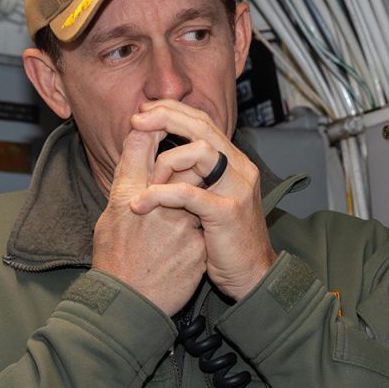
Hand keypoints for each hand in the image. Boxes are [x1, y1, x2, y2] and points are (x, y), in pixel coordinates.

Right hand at [92, 127, 206, 314]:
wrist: (130, 308)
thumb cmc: (114, 265)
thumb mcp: (108, 221)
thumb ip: (125, 188)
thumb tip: (134, 159)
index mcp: (125, 196)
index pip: (141, 146)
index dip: (155, 126)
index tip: (159, 118)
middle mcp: (153, 206)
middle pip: (177, 164)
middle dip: (185, 158)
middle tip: (192, 152)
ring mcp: (178, 226)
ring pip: (196, 194)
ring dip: (195, 198)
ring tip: (186, 212)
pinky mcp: (196, 246)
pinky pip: (204, 225)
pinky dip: (202, 229)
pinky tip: (196, 240)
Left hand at [129, 100, 277, 301]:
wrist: (252, 276)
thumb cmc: (225, 242)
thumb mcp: (209, 201)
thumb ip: (194, 177)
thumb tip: (161, 156)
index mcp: (235, 163)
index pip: (204, 122)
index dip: (173, 111)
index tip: (144, 111)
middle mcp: (241, 169)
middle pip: (203, 127)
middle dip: (166, 117)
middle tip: (136, 119)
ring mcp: (238, 189)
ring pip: (201, 152)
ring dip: (165, 161)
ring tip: (144, 183)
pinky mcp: (228, 212)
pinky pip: (189, 193)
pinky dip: (161, 194)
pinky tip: (140, 204)